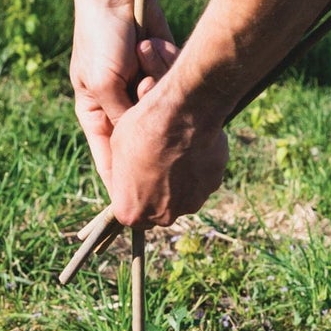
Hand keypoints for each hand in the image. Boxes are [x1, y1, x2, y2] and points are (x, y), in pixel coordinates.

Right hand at [70, 0, 175, 184]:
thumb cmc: (102, 38)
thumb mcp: (105, 83)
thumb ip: (122, 117)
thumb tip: (143, 151)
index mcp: (95, 112)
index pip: (109, 158)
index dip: (123, 181)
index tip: (140, 201)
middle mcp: (119, 104)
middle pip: (141, 139)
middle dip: (151, 133)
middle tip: (163, 133)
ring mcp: (141, 87)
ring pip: (160, 111)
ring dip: (157, 90)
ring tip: (145, 65)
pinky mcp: (160, 69)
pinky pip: (172, 83)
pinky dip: (167, 68)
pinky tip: (153, 47)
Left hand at [106, 71, 229, 227]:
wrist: (181, 114)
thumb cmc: (142, 130)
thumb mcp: (117, 149)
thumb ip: (123, 174)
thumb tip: (129, 176)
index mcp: (132, 213)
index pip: (130, 212)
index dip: (132, 193)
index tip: (135, 176)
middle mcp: (163, 217)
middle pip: (159, 208)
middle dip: (157, 190)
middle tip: (156, 163)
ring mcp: (191, 203)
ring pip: (183, 194)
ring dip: (180, 179)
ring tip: (176, 151)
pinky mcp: (213, 186)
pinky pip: (202, 179)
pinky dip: (198, 167)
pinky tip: (193, 146)